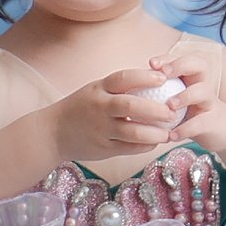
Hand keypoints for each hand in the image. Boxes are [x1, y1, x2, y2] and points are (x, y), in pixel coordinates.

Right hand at [50, 69, 187, 165]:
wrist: (53, 133)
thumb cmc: (82, 108)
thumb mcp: (96, 90)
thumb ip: (120, 87)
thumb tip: (155, 79)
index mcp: (99, 88)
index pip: (124, 78)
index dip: (144, 77)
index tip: (163, 78)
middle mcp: (100, 107)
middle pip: (131, 106)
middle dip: (155, 109)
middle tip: (172, 112)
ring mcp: (101, 129)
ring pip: (133, 131)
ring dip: (155, 133)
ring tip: (169, 133)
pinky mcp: (103, 148)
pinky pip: (130, 147)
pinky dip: (145, 145)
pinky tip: (155, 142)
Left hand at [146, 49, 225, 153]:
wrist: (222, 132)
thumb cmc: (192, 113)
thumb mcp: (178, 99)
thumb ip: (159, 91)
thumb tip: (128, 89)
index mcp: (193, 77)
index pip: (182, 58)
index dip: (168, 58)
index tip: (151, 63)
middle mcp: (204, 85)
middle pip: (199, 64)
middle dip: (180, 66)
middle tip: (163, 76)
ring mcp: (210, 103)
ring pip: (203, 92)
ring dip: (185, 96)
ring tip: (169, 106)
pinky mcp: (214, 122)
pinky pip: (201, 122)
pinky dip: (186, 129)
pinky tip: (171, 136)